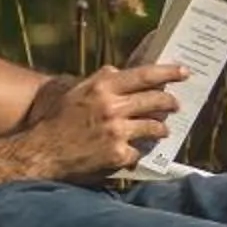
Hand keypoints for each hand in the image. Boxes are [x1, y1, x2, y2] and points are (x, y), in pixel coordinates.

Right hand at [18, 63, 187, 178]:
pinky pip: (139, 151)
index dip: (168, 72)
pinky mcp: (118, 155)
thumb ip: (101, 80)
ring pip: (154, 127)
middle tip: (176, 104)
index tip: (184, 72)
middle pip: (155, 101)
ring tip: (162, 130)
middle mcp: (112, 106)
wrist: (42, 153)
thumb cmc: (58, 121)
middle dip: (170, 102)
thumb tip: (121, 71)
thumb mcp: (77, 92)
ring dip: (161, 129)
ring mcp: (117, 131)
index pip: (144, 75)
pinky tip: (133, 152)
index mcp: (102, 87)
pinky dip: (137, 152)